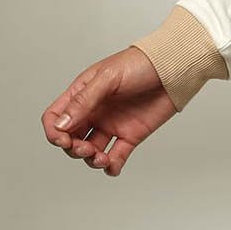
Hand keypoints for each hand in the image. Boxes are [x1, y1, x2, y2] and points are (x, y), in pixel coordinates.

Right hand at [41, 45, 176, 176]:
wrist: (175, 67)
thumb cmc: (142, 63)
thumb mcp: (109, 77)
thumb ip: (85, 100)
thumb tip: (60, 125)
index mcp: (84, 94)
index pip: (56, 118)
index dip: (55, 132)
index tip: (64, 139)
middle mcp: (95, 111)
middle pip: (70, 139)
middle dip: (73, 149)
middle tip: (87, 149)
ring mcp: (112, 124)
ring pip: (91, 151)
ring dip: (91, 160)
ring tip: (101, 158)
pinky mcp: (131, 135)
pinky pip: (116, 157)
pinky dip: (112, 167)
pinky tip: (113, 166)